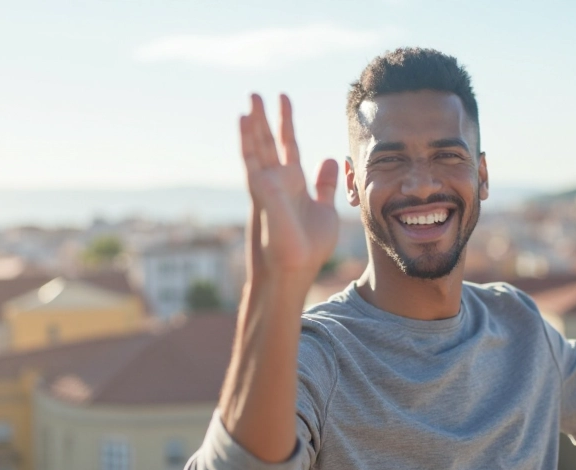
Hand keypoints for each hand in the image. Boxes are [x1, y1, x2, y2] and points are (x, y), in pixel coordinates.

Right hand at [240, 94, 338, 285]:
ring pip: (257, 146)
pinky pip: (251, 159)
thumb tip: (330, 159)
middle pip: (270, 142)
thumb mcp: (326, 210)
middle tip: (259, 93)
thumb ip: (325, 185)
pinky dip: (246, 139)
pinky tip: (244, 118)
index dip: (286, 124)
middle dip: (266, 118)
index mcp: (293, 184)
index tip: (284, 101)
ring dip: (254, 121)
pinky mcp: (260, 190)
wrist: (295, 269)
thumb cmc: (309, 247)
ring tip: (252, 96)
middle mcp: (278, 182)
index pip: (288, 146)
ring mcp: (267, 185)